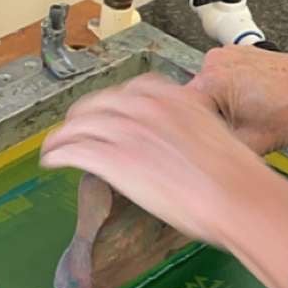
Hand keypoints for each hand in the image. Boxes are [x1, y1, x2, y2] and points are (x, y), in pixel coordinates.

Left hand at [41, 74, 270, 253]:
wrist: (236, 195)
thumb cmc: (236, 176)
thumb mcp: (214, 135)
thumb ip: (188, 130)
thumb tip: (179, 143)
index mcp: (172, 97)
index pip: (128, 91)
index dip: (111, 103)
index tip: (107, 113)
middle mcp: (145, 107)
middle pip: (97, 104)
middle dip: (82, 117)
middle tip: (75, 130)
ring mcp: (126, 131)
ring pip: (79, 126)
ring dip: (62, 136)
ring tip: (55, 146)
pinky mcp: (113, 159)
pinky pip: (73, 150)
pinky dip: (57, 153)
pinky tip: (52, 160)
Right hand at [190, 46, 287, 154]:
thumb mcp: (252, 143)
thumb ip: (218, 150)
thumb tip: (203, 162)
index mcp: (210, 80)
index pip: (181, 114)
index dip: (192, 135)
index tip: (199, 148)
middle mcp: (214, 62)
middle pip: (195, 103)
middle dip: (209, 123)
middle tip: (227, 141)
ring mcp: (229, 55)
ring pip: (211, 94)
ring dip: (222, 111)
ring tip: (246, 125)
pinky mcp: (242, 56)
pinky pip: (226, 82)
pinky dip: (234, 98)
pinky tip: (254, 111)